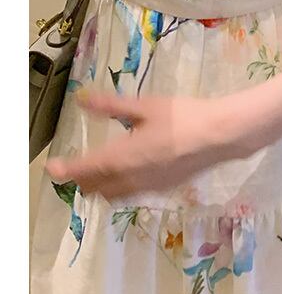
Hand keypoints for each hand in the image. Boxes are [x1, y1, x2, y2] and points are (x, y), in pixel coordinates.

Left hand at [44, 89, 236, 201]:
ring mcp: (146, 187)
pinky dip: (117, 189)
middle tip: (72, 168)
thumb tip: (81, 99)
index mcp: (122, 157)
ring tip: (93, 174)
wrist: (218, 135)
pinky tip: (124, 175)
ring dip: (98, 187)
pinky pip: (129, 194)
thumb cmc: (182, 116)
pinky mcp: (161, 188)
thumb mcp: (144, 106)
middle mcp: (130, 178)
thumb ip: (110, 107)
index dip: (64, 170)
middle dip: (79, 180)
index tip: (51, 167)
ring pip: (112, 195)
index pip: (84, 169)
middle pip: (94, 187)